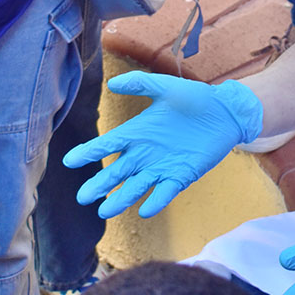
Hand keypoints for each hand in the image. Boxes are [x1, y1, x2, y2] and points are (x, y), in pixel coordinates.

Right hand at [62, 72, 262, 217]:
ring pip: (136, 187)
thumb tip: (113, 83)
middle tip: (83, 197)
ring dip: (121, 199)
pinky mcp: (180, 176)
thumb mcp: (166, 87)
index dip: (90, 152)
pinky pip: (165, 192)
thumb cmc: (194, 98)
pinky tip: (145, 209)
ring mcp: (161, 167)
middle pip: (117, 172)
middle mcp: (145, 153)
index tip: (69, 161)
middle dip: (101, 184)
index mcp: (138, 132)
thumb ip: (141, 84)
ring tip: (104, 211)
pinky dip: (155, 200)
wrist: (224, 112)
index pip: (109, 144)